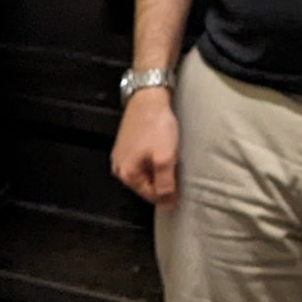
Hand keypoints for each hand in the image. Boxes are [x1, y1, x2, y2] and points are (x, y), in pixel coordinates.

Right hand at [111, 88, 179, 206]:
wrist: (148, 97)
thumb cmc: (156, 126)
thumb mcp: (165, 158)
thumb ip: (165, 183)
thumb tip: (166, 205)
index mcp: (126, 174)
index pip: (150, 195)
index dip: (168, 194)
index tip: (181, 188)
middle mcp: (119, 167)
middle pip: (146, 184)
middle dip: (162, 180)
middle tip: (176, 168)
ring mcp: (121, 155)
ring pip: (144, 172)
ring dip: (158, 169)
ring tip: (170, 157)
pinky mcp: (126, 144)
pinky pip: (141, 160)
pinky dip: (153, 159)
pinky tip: (163, 149)